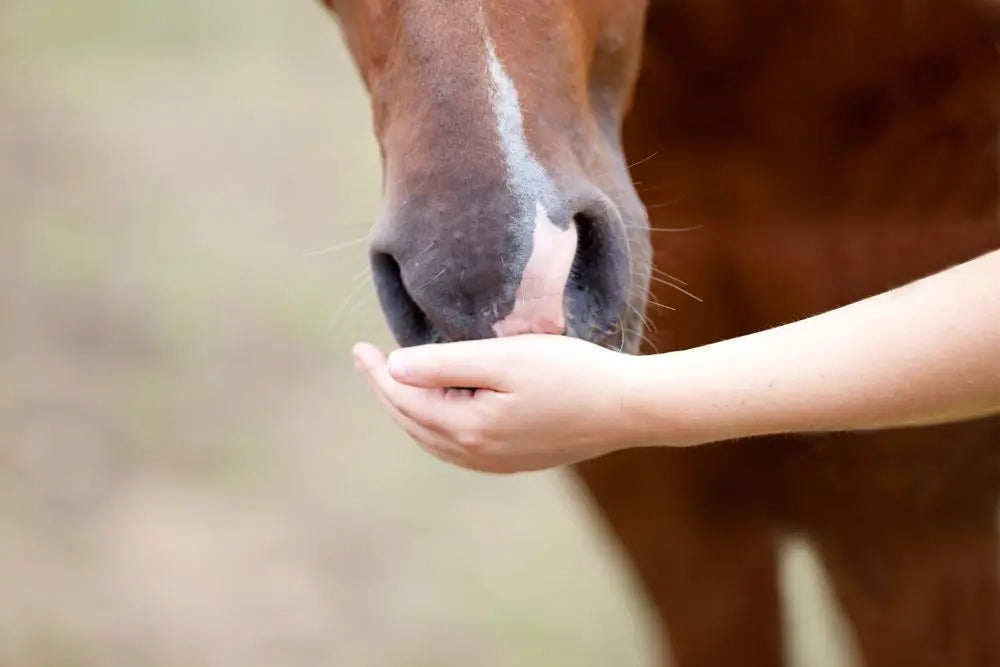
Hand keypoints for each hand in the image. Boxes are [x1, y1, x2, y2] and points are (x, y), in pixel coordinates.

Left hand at [352, 335, 650, 472]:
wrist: (627, 408)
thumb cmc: (570, 373)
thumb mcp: (505, 358)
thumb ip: (446, 364)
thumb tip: (395, 368)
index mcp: (469, 428)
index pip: (405, 399)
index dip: (377, 374)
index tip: (360, 347)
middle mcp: (477, 454)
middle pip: (413, 423)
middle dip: (387, 391)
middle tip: (368, 361)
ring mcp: (497, 462)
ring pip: (433, 439)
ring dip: (409, 411)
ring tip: (394, 383)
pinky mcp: (516, 460)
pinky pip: (457, 447)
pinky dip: (435, 426)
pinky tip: (439, 410)